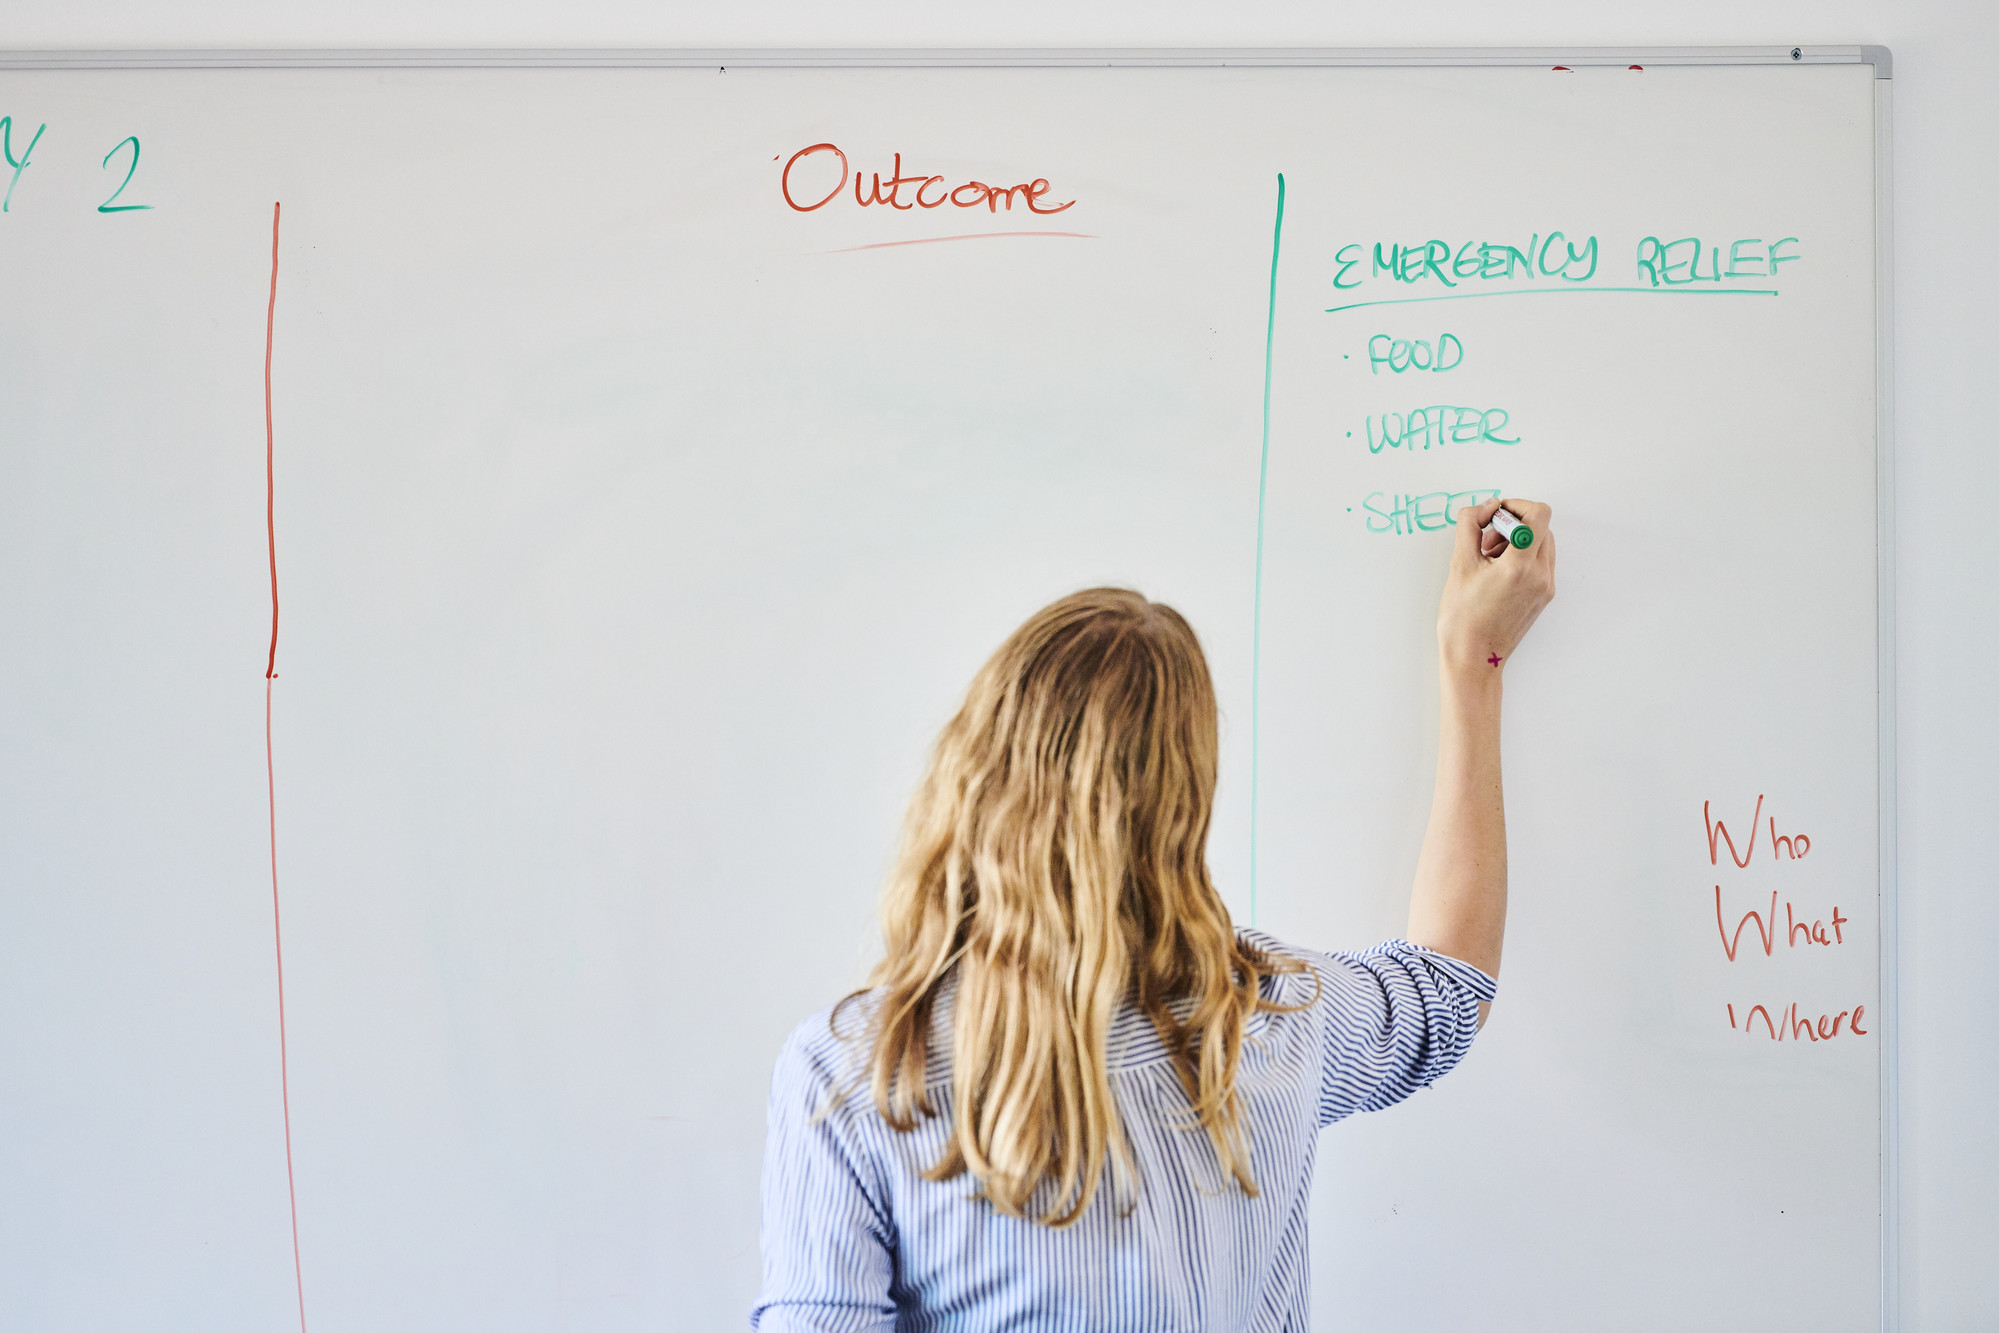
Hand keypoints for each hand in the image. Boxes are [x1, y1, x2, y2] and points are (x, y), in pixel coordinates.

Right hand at [1437, 498, 1555, 673]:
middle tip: (1486, 539)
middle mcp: (1540, 576)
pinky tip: (1497, 572)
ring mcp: (1546, 588)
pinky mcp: (1544, 597)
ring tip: (1489, 558)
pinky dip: (1522, 557)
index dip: (1516, 505)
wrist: (1473, 658)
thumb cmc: (1463, 619)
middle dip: (1513, 523)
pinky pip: (1540, 563)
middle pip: (1541, 527)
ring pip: (1542, 544)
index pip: (1538, 515)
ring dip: (1518, 540)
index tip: (1495, 514)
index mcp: (1520, 566)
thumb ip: (1470, 526)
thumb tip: (1483, 507)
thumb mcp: (1459, 565)